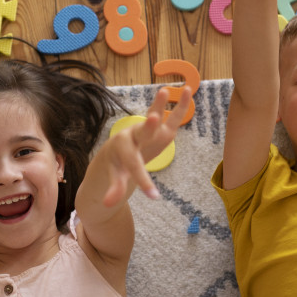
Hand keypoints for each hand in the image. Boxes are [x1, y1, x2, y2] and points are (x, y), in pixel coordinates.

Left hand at [101, 86, 192, 205]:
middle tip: (154, 119)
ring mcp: (148, 129)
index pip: (134, 166)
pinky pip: (172, 117)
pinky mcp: (161, 128)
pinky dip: (181, 106)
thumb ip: (113, 189)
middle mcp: (134, 135)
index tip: (155, 197)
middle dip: (149, 127)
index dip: (144, 182)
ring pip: (155, 116)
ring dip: (160, 104)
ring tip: (164, 91)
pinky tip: (188, 91)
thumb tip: (108, 205)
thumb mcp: (114, 178)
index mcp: (122, 148)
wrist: (119, 151)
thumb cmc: (116, 165)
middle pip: (142, 132)